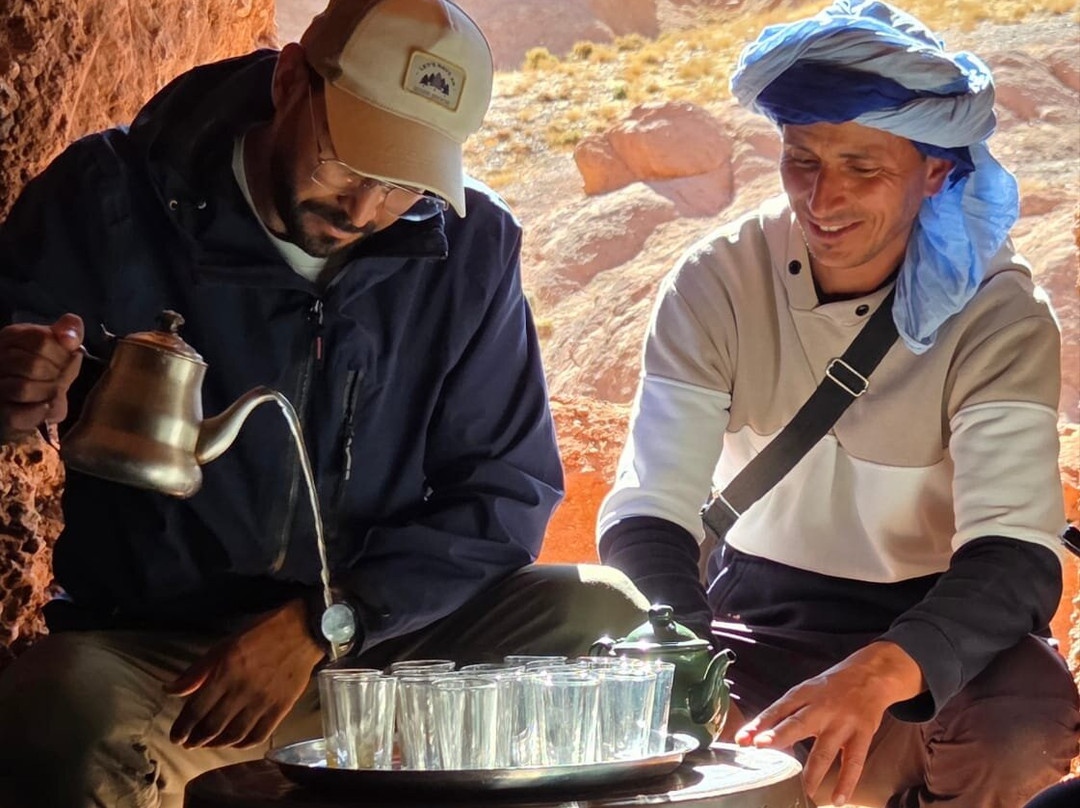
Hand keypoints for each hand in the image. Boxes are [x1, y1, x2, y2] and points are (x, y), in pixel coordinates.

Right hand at [0, 314, 83, 441]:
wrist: (41, 397)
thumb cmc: (52, 366)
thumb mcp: (62, 344)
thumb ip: (70, 331)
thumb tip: (70, 338)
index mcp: (13, 336)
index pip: (41, 341)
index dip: (62, 354)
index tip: (68, 360)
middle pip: (33, 366)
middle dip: (58, 375)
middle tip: (62, 378)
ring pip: (23, 389)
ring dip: (49, 392)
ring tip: (55, 390)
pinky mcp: (1, 411)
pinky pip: (15, 414)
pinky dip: (37, 412)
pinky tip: (47, 406)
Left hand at [165, 599, 324, 748]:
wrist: (303, 631)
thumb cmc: (261, 633)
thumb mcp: (224, 645)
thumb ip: (197, 671)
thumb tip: (170, 690)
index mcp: (225, 672)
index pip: (196, 710)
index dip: (182, 727)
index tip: (175, 736)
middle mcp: (242, 691)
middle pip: (212, 726)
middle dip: (195, 739)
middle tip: (188, 743)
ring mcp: (263, 702)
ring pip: (233, 734)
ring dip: (216, 744)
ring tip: (208, 744)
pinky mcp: (280, 708)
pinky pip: (259, 734)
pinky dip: (243, 744)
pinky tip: (235, 742)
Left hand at [734, 641, 923, 805]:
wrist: (871, 675)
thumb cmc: (831, 688)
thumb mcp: (806, 692)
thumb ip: (786, 714)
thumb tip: (760, 738)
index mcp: (803, 694)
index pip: (777, 709)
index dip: (759, 724)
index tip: (742, 738)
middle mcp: (821, 708)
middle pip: (798, 723)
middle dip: (778, 736)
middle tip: (760, 747)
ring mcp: (843, 722)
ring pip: (825, 750)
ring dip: (812, 772)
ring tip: (802, 791)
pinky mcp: (862, 734)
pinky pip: (854, 762)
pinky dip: (846, 782)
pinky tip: (838, 799)